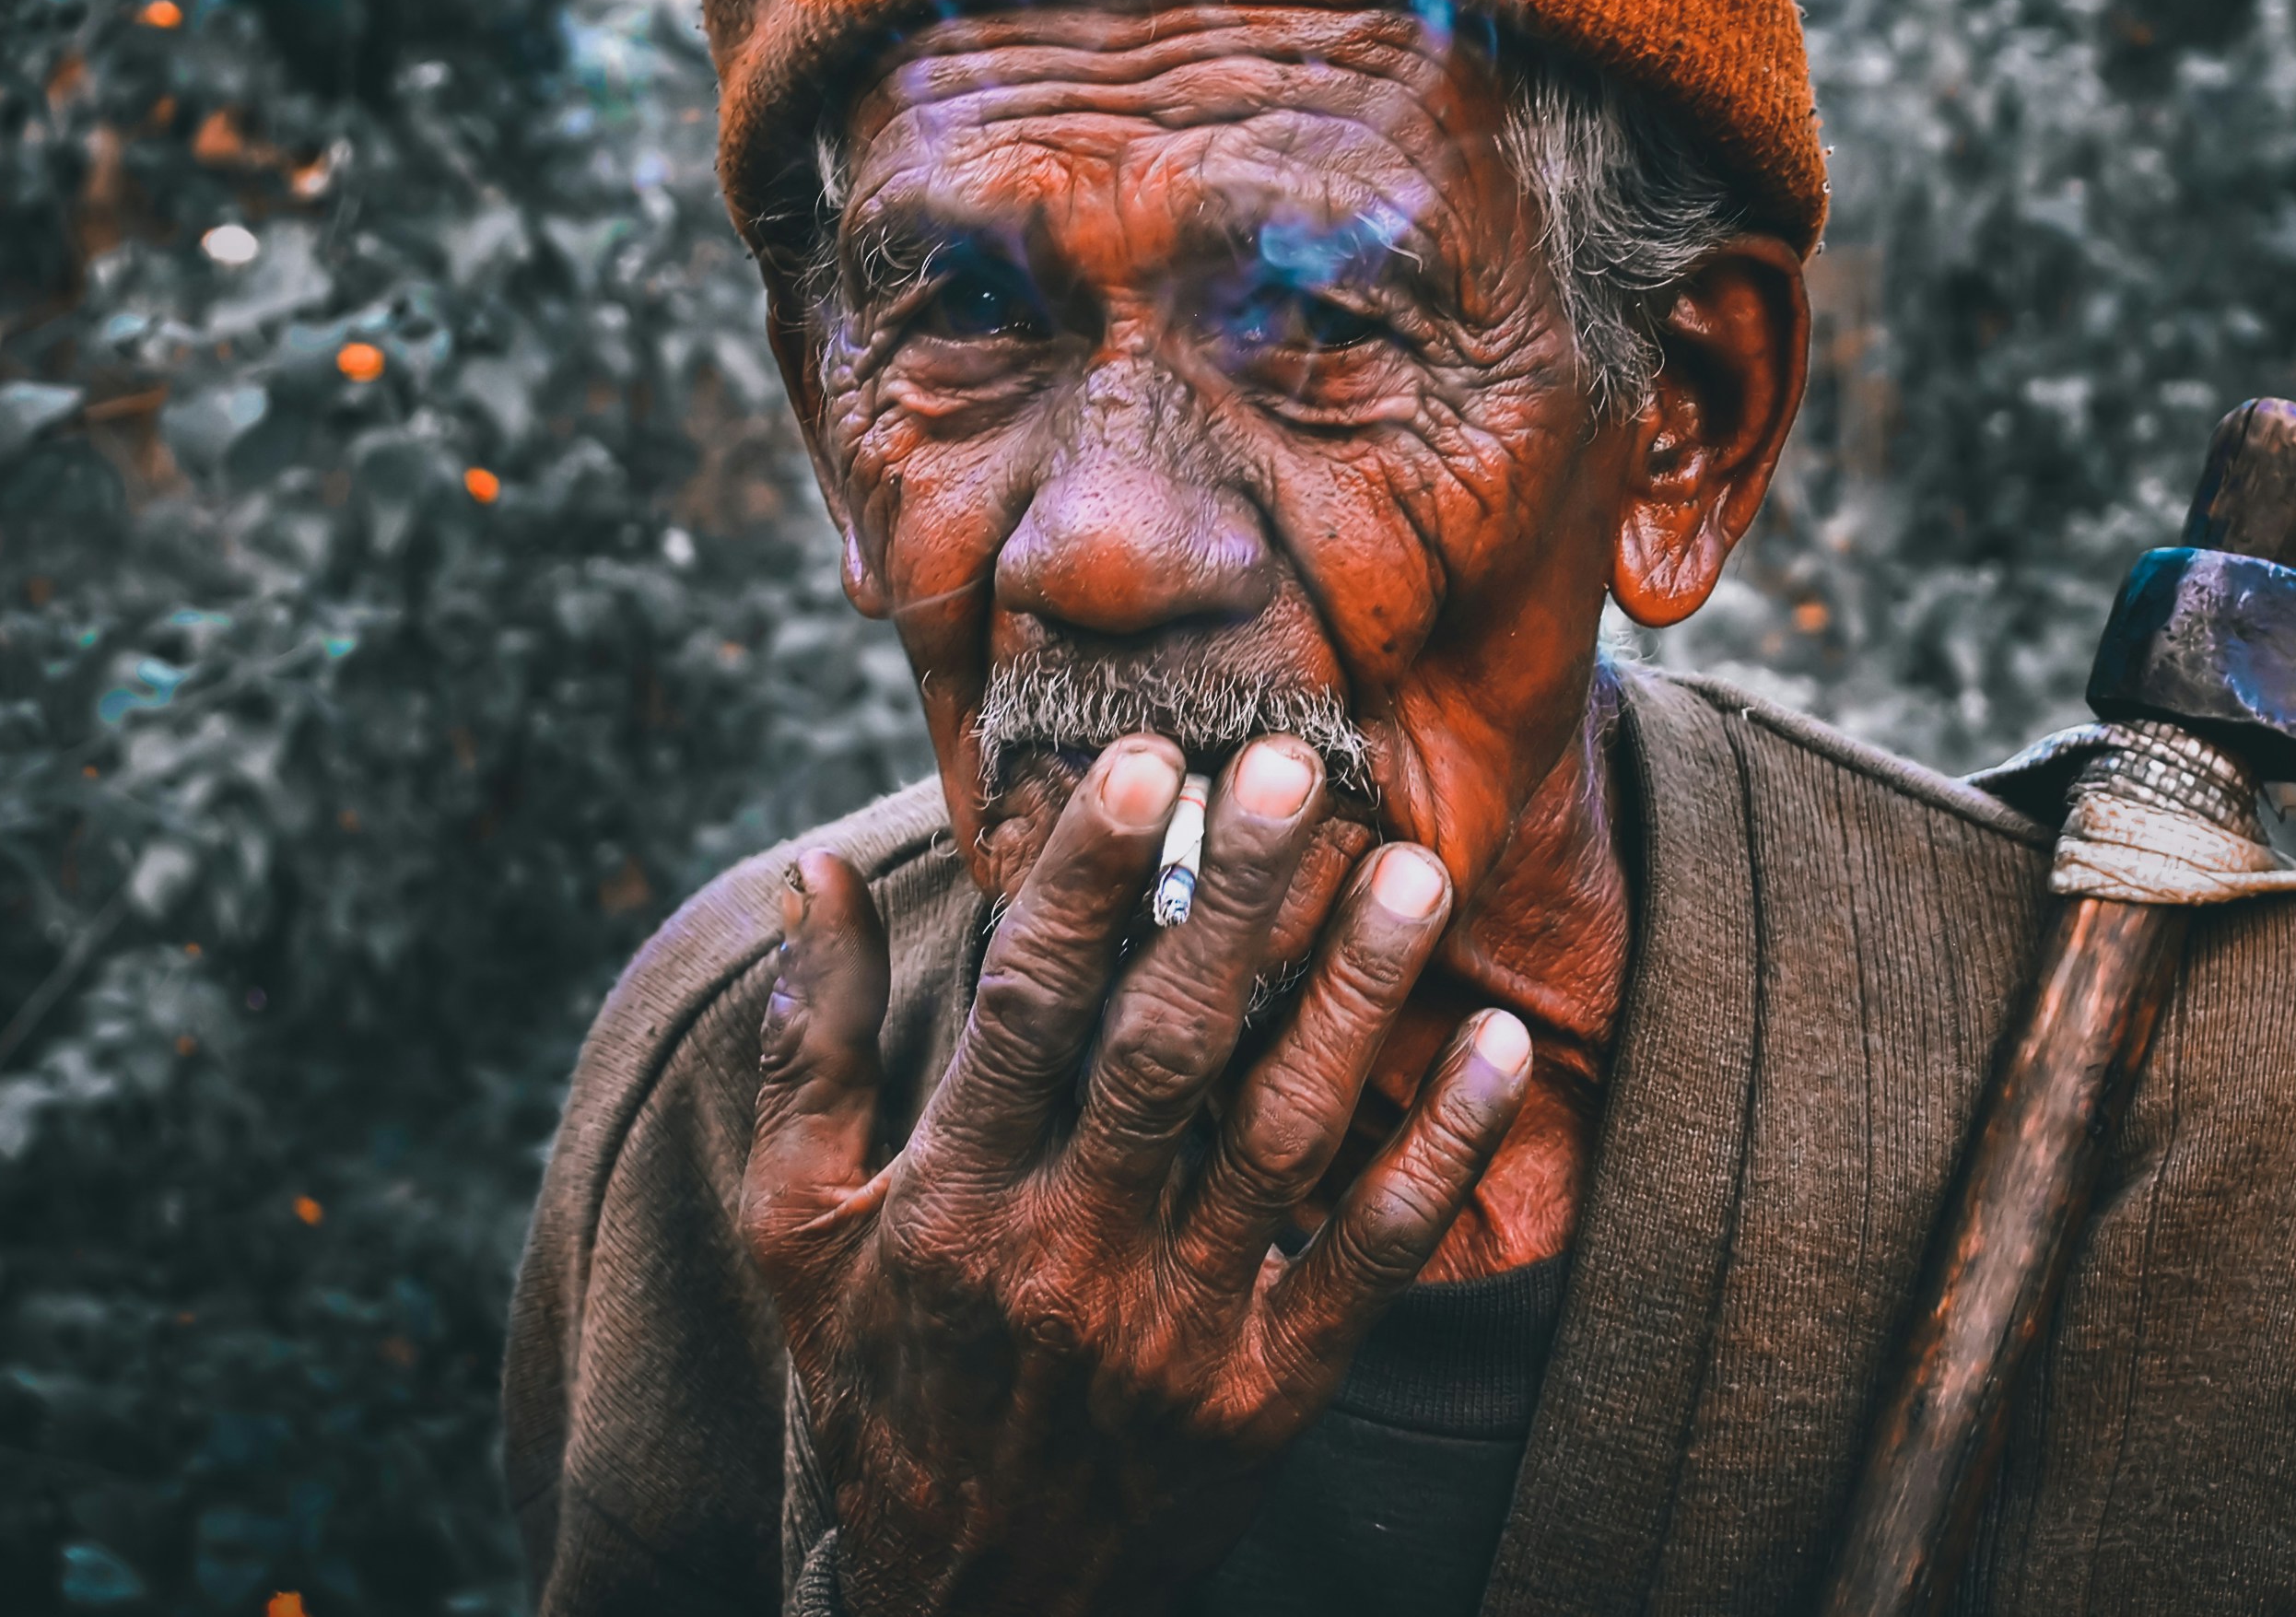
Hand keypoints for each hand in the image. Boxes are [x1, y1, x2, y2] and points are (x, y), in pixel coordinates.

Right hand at [745, 734, 1535, 1616]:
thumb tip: (806, 874)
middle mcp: (1064, 1257)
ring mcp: (1174, 1331)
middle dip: (1232, 900)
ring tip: (1413, 873)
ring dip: (1354, 998)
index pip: (1025, 1008)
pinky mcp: (1267, 1396)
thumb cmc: (880, 1381)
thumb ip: (808, 1049)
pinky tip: (1495, 1050)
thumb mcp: (799, 1229)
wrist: (965, 1605)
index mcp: (951, 1200)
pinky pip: (1370, 1260)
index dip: (1085, 881)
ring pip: (1281, 1136)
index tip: (1139, 763)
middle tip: (1293, 766)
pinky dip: (1440, 1155)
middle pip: (1166, 1050)